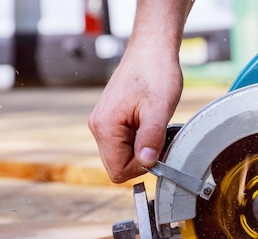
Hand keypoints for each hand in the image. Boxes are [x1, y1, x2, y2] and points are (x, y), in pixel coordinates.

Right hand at [88, 47, 182, 182]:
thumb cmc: (155, 73)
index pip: (117, 170)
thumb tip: (147, 163)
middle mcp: (98, 126)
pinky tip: (149, 123)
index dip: (141, 168)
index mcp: (105, 126)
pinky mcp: (111, 119)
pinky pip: (124, 142)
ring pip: (122, 154)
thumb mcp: (159, 109)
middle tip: (158, 138)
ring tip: (154, 127)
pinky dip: (140, 140)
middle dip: (141, 159)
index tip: (157, 152)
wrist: (152, 49)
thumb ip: (151, 138)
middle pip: (118, 165)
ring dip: (142, 148)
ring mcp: (103, 122)